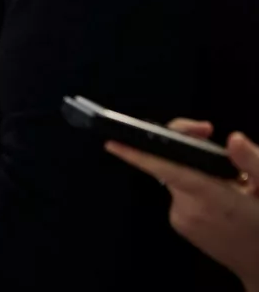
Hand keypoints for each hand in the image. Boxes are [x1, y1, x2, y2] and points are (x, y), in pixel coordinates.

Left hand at [106, 124, 258, 287]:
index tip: (113, 143)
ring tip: (227, 181)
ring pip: (178, 180)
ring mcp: (182, 220)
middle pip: (171, 167)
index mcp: (213, 199)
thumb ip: (251, 162)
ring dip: (195, 173)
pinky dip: (194, 189)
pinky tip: (217, 197)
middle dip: (185, 149)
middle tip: (206, 133)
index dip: (139, 155)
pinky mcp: (179, 224)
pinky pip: (181, 195)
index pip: (168, 170)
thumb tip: (233, 138)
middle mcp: (190, 210)